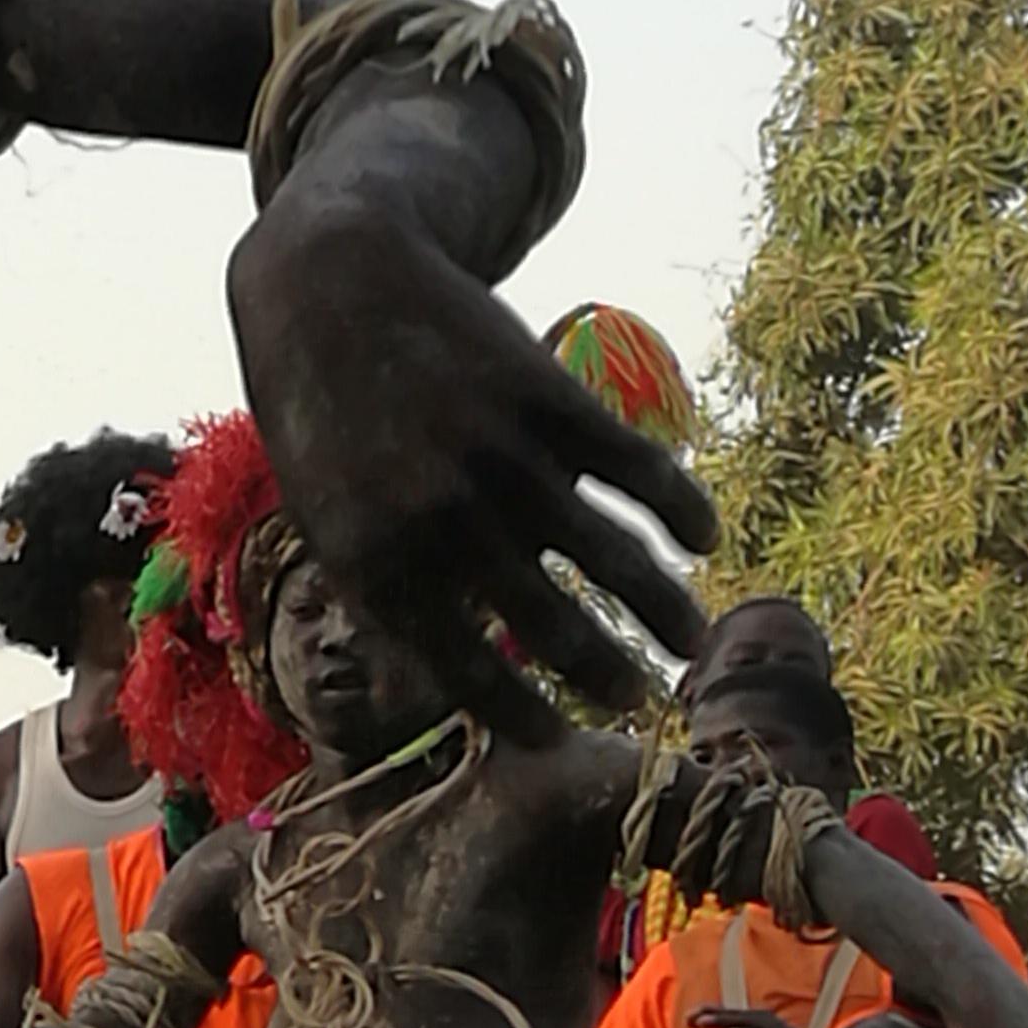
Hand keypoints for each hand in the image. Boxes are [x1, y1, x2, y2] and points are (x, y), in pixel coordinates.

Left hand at [229, 173, 709, 736]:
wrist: (330, 288)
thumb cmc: (322, 420)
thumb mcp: (327, 522)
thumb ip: (386, 594)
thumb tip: (440, 683)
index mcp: (381, 567)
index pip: (465, 673)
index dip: (520, 716)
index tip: (558, 739)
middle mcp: (448, 523)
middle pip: (551, 625)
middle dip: (606, 673)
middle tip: (643, 698)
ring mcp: (505, 457)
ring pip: (610, 556)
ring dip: (664, 609)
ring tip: (695, 645)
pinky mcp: (549, 397)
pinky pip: (634, 467)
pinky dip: (681, 507)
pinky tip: (705, 539)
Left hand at [690, 1003, 854, 1027]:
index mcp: (758, 1021)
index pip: (730, 1015)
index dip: (709, 1013)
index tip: (687, 1018)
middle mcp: (766, 1022)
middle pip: (734, 1016)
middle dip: (711, 1015)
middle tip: (688, 1018)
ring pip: (745, 1024)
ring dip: (723, 1021)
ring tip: (702, 1022)